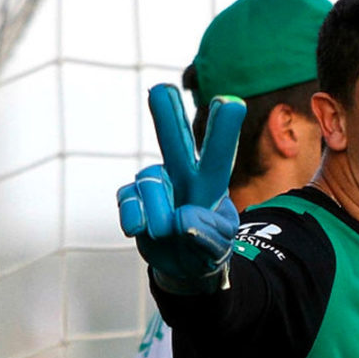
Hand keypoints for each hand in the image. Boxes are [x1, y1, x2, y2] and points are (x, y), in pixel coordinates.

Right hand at [117, 84, 245, 291]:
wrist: (184, 269)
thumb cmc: (209, 250)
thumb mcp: (220, 247)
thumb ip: (207, 235)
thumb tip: (179, 219)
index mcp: (211, 182)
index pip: (219, 153)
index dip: (222, 128)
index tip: (231, 102)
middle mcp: (182, 175)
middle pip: (174, 141)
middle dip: (168, 115)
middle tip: (161, 88)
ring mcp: (157, 185)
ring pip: (150, 181)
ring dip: (157, 212)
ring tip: (165, 232)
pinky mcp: (134, 199)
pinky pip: (128, 199)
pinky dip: (134, 217)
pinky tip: (140, 230)